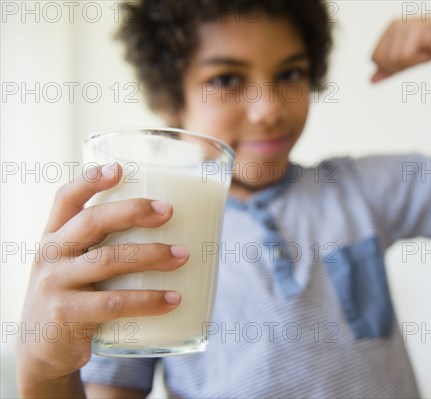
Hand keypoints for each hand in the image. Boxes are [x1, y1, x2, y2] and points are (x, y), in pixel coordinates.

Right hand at [17, 163, 186, 387]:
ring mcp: (54, 284)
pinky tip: (172, 299)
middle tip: (168, 211)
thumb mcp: (76, 266)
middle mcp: (50, 255)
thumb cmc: (75, 298)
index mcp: (54, 236)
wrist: (43, 352)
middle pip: (92, 222)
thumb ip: (105, 246)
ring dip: (151, 255)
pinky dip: (147, 300)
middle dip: (133, 212)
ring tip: (183, 256)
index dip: (90, 180)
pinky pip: (113, 303)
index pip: (66, 199)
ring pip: (108, 260)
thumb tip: (172, 228)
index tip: (119, 168)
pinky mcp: (66, 314)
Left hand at [371, 18, 430, 82]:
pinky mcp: (414, 29)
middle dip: (400, 66)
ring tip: (424, 51)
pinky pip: (406, 56)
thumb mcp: (406, 61)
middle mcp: (393, 25)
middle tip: (418, 56)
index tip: (408, 59)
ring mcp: (403, 26)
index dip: (390, 67)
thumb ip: (388, 70)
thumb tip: (370, 81)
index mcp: (388, 30)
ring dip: (412, 62)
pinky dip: (419, 59)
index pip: (375, 59)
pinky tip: (429, 50)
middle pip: (382, 61)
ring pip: (393, 59)